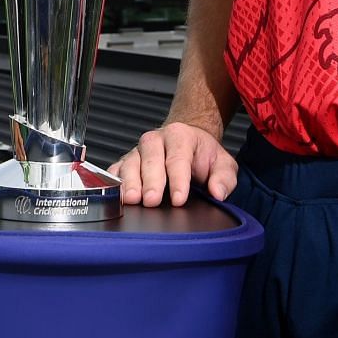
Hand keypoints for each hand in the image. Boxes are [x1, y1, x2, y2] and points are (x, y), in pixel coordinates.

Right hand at [113, 121, 237, 206]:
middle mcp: (155, 140)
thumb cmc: (202, 156)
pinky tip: (115, 195)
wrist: (186, 142)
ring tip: (132, 200)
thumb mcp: (222, 164)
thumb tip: (218, 193)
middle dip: (151, 181)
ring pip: (130, 164)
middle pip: (151, 160)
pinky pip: (115, 171)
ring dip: (130, 183)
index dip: (178, 180)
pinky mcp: (125, 162)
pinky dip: (114, 183)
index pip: (178, 158)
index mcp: (180, 136)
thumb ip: (224, 177)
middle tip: (152, 200)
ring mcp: (137, 151)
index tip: (179, 199)